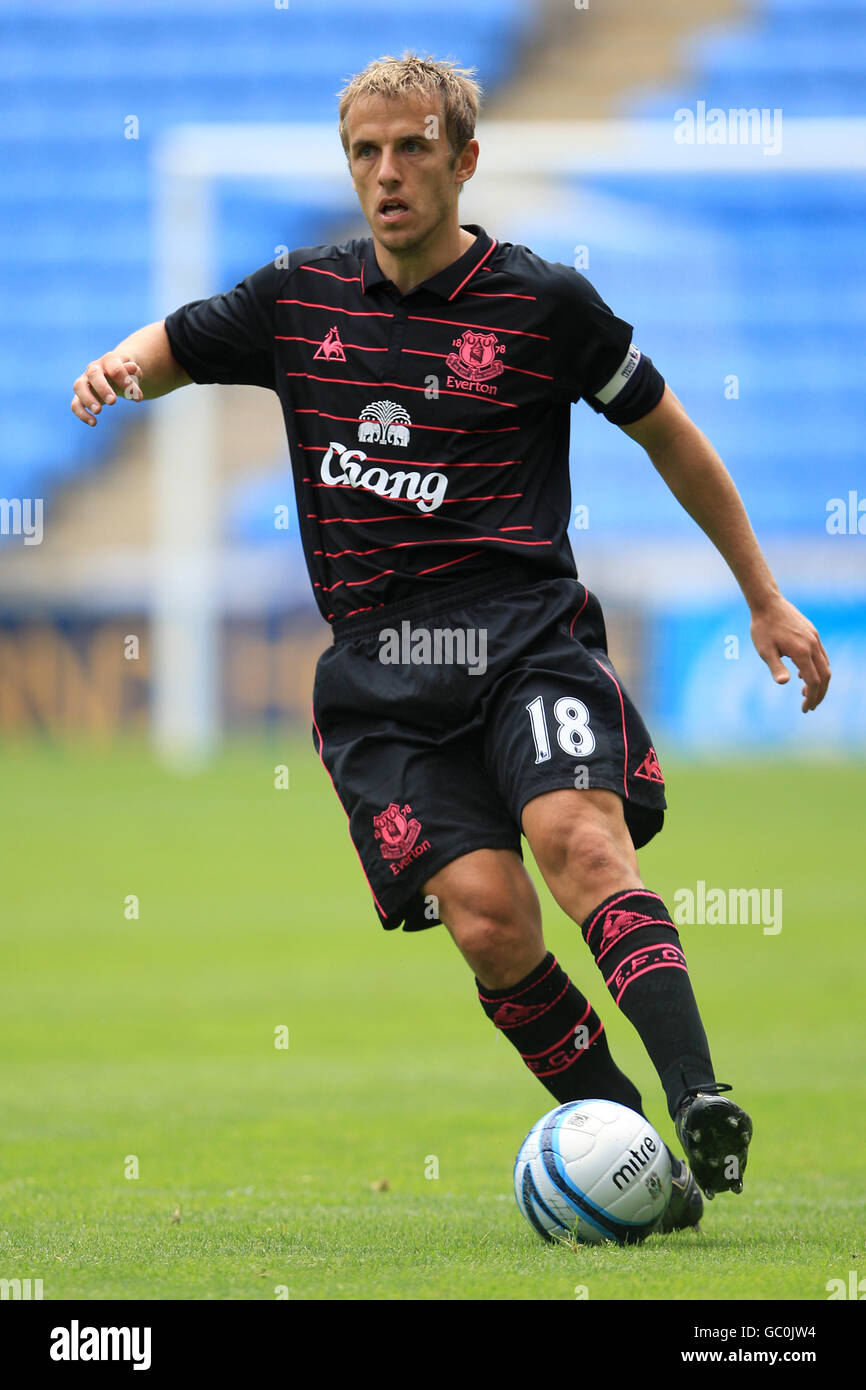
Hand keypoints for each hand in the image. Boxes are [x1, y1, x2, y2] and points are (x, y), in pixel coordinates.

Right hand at [71, 354, 142, 424]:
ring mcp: (85, 381)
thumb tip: (133, 368)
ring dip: (87, 399)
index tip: (138, 398)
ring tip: (98, 411)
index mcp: (109, 360)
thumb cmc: (127, 374)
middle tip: (113, 402)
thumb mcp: (133, 372)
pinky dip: (81, 413)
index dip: (125, 382)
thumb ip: (133, 371)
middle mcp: (94, 369)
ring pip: (79, 386)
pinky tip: (94, 423)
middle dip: (102, 388)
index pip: (115, 368)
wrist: (116, 374)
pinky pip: (75, 403)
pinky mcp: (80, 396)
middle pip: (93, 374)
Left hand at [750, 595, 830, 711]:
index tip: (805, 709)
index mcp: (801, 651)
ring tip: (805, 693)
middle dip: (819, 693)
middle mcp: (812, 645)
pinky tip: (803, 674)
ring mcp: (814, 639)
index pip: (813, 681)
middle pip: (824, 676)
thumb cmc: (762, 628)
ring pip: (825, 665)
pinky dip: (817, 669)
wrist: (768, 603)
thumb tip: (783, 682)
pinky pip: (821, 655)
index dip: (811, 697)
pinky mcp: (812, 634)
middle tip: (810, 706)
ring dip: (819, 682)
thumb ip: (776, 667)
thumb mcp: (764, 650)